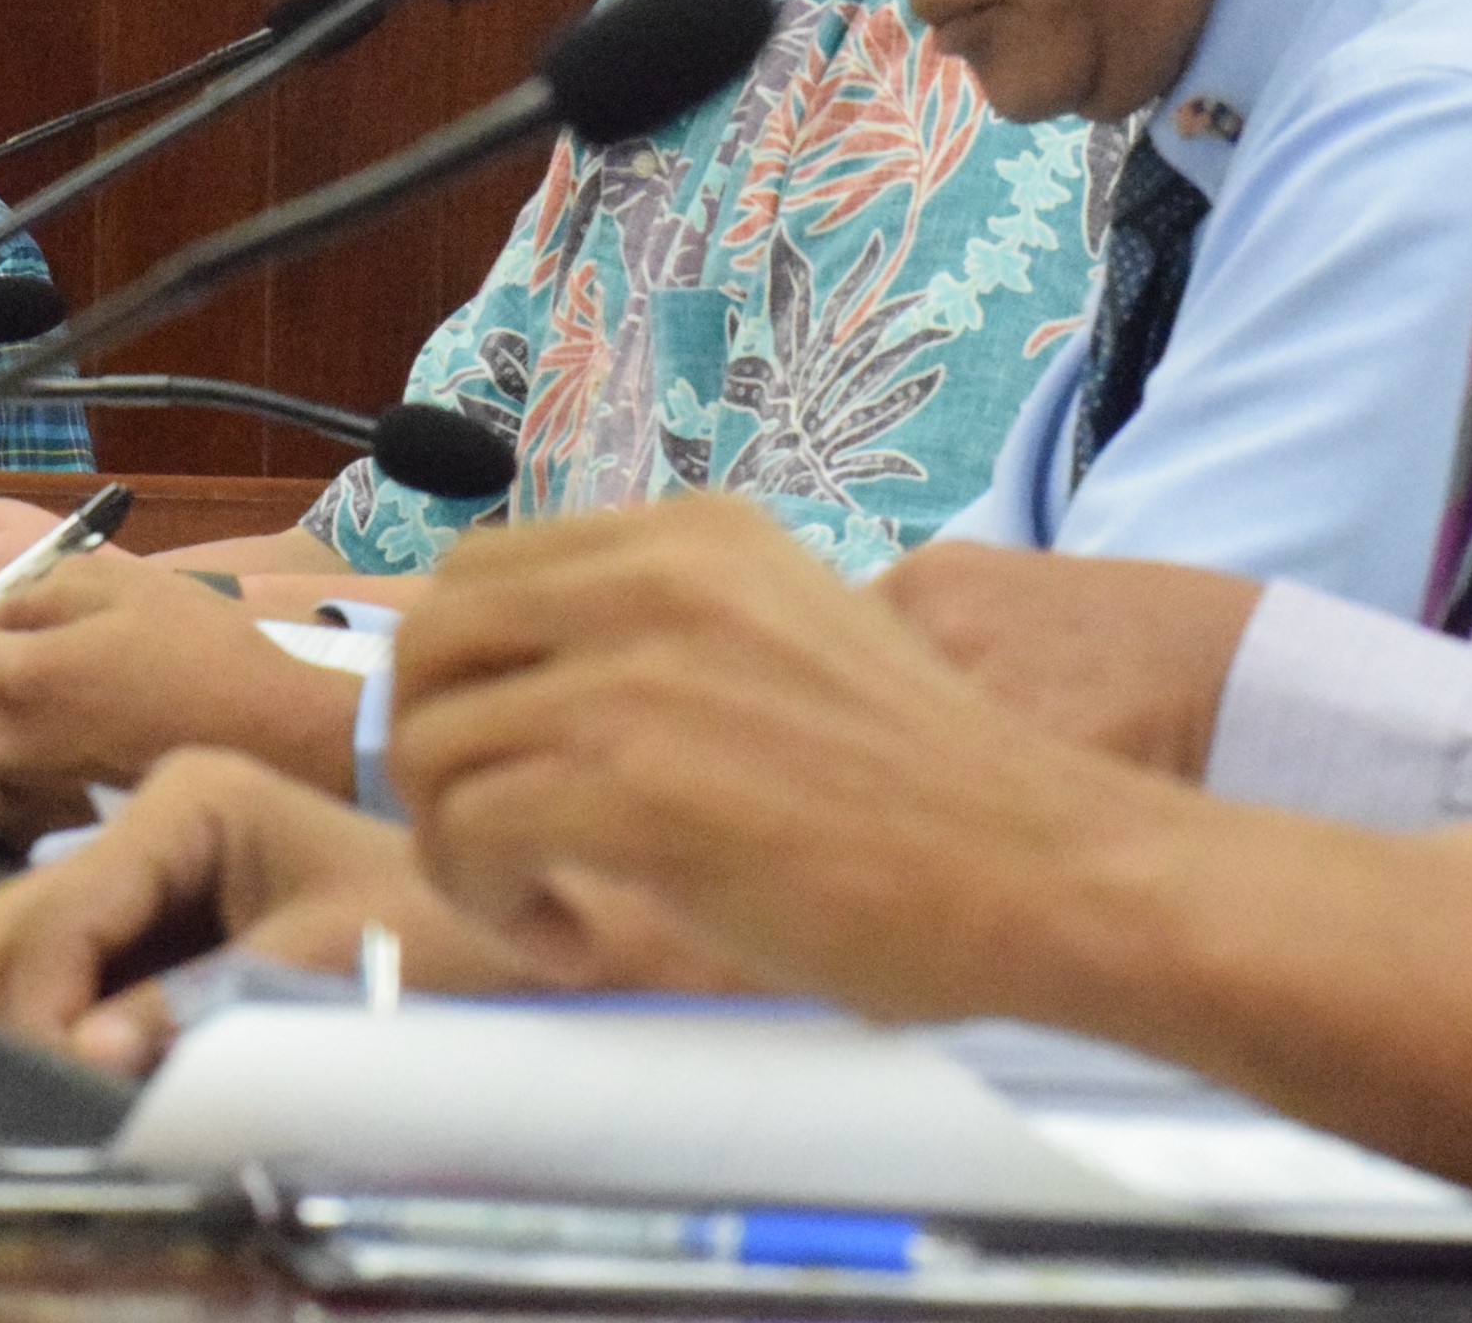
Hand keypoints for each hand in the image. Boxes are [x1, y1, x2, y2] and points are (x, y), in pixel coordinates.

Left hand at [0, 554, 362, 836]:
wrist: (281, 744)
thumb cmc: (209, 656)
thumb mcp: (128, 587)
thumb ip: (41, 593)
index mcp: (21, 678)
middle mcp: (9, 750)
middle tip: (16, 677)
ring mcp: (31, 806)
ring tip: (29, 731)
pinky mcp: (58, 844)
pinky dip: (9, 796)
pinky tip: (56, 774)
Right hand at [0, 747, 538, 1071]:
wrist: (500, 928)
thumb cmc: (441, 927)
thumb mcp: (331, 966)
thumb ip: (204, 1005)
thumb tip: (85, 1051)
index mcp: (192, 797)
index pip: (61, 907)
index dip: (43, 1005)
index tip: (63, 1084)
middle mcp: (149, 821)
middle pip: (3, 923)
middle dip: (19, 1015)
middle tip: (65, 1096)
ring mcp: (140, 872)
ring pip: (11, 950)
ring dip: (31, 1025)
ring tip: (92, 1089)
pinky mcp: (145, 927)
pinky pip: (61, 981)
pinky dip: (64, 1031)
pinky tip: (114, 1071)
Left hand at [389, 494, 1195, 1020]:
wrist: (1043, 866)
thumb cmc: (930, 794)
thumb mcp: (789, 645)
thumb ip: (672, 638)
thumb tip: (535, 692)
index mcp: (694, 535)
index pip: (487, 573)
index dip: (469, 681)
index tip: (512, 767)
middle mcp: (653, 575)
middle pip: (429, 641)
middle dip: (431, 753)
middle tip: (498, 841)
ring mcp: (635, 676)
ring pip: (429, 745)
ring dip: (461, 846)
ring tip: (547, 902)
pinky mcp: (630, 787)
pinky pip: (469, 832)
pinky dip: (496, 903)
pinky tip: (574, 936)